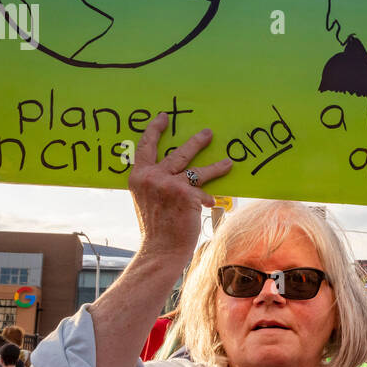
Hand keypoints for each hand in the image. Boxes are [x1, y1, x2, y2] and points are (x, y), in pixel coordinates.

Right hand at [129, 113, 231, 260]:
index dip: (155, 130)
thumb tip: (175, 171)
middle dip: (196, 142)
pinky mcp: (186, 194)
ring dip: (216, 166)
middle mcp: (152, 177)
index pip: (145, 147)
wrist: (160, 249)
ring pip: (197, 169)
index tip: (163, 117)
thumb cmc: (155, 228)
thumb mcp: (146, 199)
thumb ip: (155, 183)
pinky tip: (211, 203)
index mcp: (138, 177)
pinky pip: (203, 191)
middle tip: (208, 133)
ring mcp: (169, 184)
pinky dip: (208, 198)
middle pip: (178, 152)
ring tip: (228, 162)